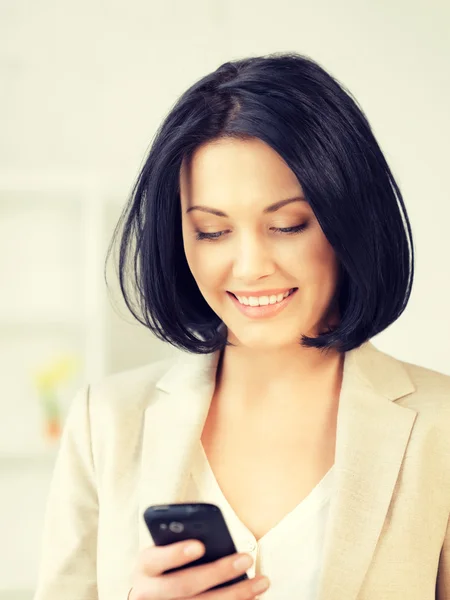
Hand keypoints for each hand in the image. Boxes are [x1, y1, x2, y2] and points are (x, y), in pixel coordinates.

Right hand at [129, 538, 269, 598]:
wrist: (152, 594)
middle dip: (217, 572)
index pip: (157, 559)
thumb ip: (179, 540)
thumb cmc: (166, 563)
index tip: (200, 546)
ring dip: (236, 594)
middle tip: (246, 559)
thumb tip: (211, 539)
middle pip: (184, 585)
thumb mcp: (165, 549)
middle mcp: (147, 593)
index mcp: (145, 566)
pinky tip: (252, 597)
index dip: (176, 553)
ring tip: (261, 581)